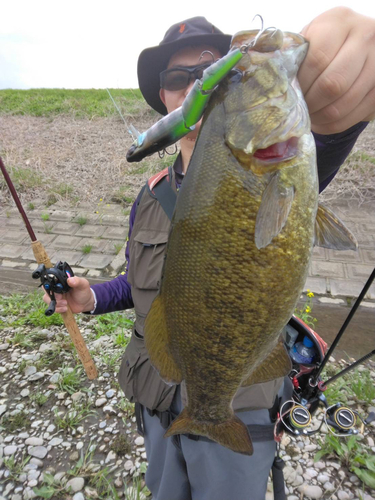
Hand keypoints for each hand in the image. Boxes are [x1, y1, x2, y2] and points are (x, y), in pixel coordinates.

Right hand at [43, 276, 94, 313]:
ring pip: (47, 299)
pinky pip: (52, 308)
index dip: (51, 286)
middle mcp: (57, 289)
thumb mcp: (83, 284)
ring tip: (65, 303)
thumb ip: (77, 281)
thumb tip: (70, 280)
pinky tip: (65, 308)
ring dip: (56, 303)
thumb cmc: (84, 291)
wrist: (86, 303)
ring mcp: (56, 297)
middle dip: (52, 295)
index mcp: (61, 282)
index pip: (50, 281)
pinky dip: (58, 309)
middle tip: (61, 297)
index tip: (59, 290)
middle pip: (46, 290)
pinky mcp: (57, 305)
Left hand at [298, 7, 374, 133]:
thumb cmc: (323, 45)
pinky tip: (321, 121)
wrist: (357, 45)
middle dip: (311, 104)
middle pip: (333, 84)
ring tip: (308, 117)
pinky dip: (333, 125)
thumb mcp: (310, 41)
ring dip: (320, 117)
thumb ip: (296, 58)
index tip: (290, 94)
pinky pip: (354, 115)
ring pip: (344, 103)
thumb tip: (280, 88)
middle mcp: (365, 37)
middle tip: (299, 110)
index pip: (317, 59)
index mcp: (339, 22)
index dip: (301, 84)